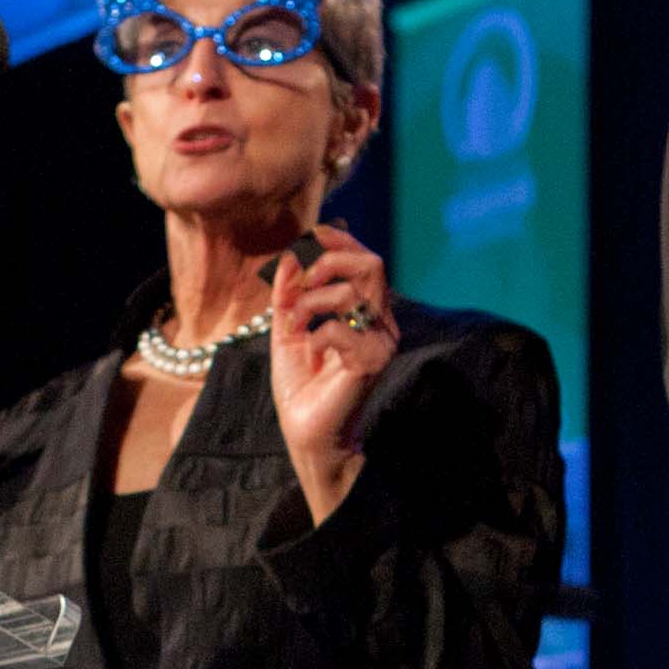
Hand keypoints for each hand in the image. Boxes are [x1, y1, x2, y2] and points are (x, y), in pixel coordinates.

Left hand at [270, 227, 397, 524]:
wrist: (307, 435)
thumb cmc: (302, 388)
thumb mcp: (288, 331)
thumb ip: (288, 295)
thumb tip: (289, 256)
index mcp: (366, 313)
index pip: (366, 261)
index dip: (342, 239)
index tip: (315, 234)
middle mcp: (381, 325)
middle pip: (372, 265)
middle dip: (330, 261)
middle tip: (303, 280)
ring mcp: (380, 344)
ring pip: (351, 293)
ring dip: (310, 303)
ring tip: (294, 326)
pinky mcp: (372, 362)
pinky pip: (339, 328)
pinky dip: (315, 335)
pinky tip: (310, 354)